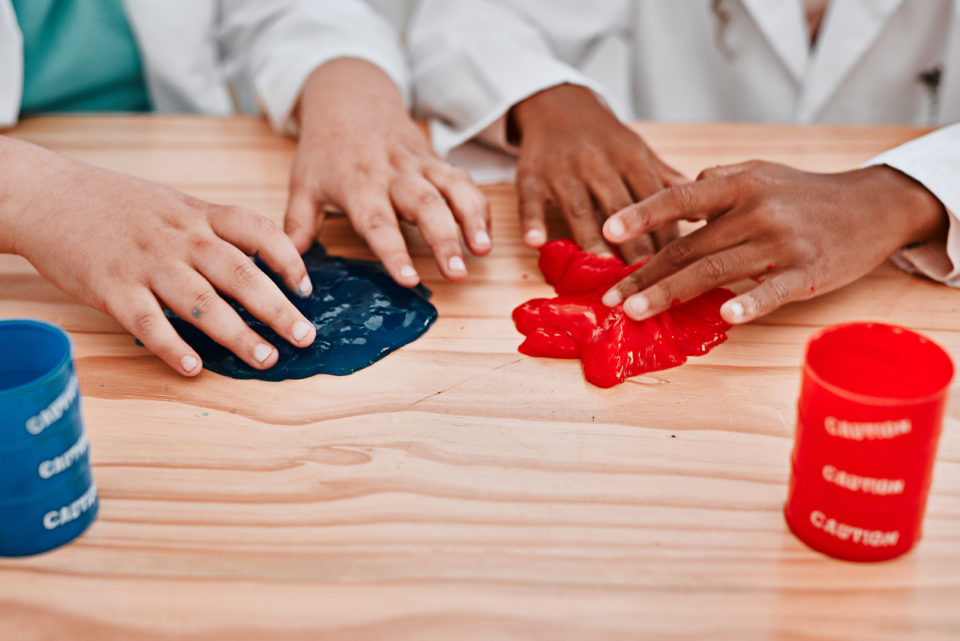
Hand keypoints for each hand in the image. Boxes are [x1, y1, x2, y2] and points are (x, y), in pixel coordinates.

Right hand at [0, 137, 316, 375]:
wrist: (49, 196)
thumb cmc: (119, 205)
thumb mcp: (176, 204)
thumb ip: (215, 230)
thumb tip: (260, 260)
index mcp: (199, 216)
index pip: (258, 232)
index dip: (288, 259)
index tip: (306, 287)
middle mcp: (181, 240)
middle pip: (240, 275)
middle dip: (278, 309)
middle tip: (305, 336)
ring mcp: (148, 265)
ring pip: (202, 304)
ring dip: (238, 335)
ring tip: (266, 358)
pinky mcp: (114, 290)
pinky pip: (149, 324)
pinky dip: (172, 348)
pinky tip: (194, 369)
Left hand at [285, 58, 490, 286]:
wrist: (350, 99)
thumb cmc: (326, 150)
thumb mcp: (303, 184)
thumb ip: (299, 228)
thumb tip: (292, 276)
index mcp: (359, 185)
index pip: (378, 223)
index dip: (394, 252)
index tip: (409, 279)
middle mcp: (394, 175)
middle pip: (425, 206)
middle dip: (445, 240)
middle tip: (457, 273)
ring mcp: (420, 166)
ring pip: (454, 190)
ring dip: (472, 220)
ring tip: (484, 251)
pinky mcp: (438, 161)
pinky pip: (465, 182)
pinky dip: (479, 207)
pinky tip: (486, 236)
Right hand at [509, 83, 687, 261]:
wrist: (557, 104)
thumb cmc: (603, 137)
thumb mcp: (637, 151)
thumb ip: (665, 182)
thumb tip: (704, 213)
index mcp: (629, 157)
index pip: (652, 198)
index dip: (664, 231)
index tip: (676, 265)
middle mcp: (597, 163)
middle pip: (618, 208)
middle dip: (632, 244)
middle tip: (643, 278)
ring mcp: (562, 169)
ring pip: (578, 208)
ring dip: (590, 239)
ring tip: (601, 270)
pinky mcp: (530, 174)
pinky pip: (530, 200)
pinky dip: (532, 221)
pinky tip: (536, 243)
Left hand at [600, 161, 948, 322]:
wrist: (873, 205)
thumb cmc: (803, 192)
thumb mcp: (758, 172)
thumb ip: (714, 182)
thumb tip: (674, 196)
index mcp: (739, 185)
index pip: (681, 197)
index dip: (642, 214)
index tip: (608, 231)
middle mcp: (757, 211)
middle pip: (689, 248)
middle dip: (644, 275)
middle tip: (609, 298)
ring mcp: (783, 242)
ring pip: (715, 271)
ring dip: (671, 294)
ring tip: (636, 311)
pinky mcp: (808, 271)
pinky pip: (773, 290)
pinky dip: (750, 303)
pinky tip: (726, 316)